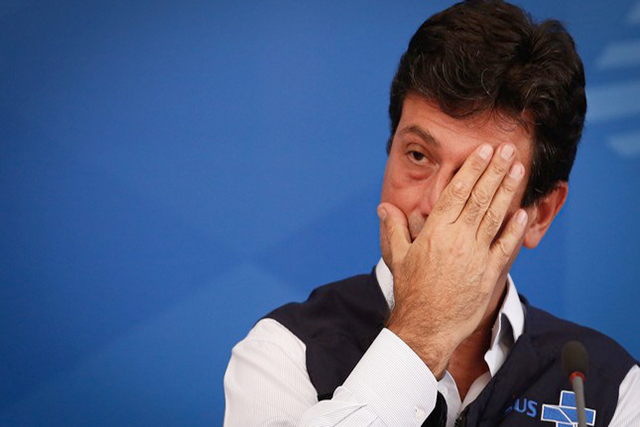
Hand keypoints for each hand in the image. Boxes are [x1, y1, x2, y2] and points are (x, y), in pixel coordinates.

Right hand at [378, 143, 527, 377]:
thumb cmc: (410, 291)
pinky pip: (505, 246)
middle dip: (494, 171)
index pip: (457, 192)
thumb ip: (393, 228)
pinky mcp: (489, 273)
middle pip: (480, 198)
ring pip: (495, 216)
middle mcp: (458, 239)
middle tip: (507, 149)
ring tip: (517, 168)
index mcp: (436, 232)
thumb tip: (383, 207)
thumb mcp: (397, 257)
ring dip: (507, 190)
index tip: (483, 151)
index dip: (472, 169)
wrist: (426, 326)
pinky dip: (514, 228)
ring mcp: (476, 256)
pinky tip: (521, 211)